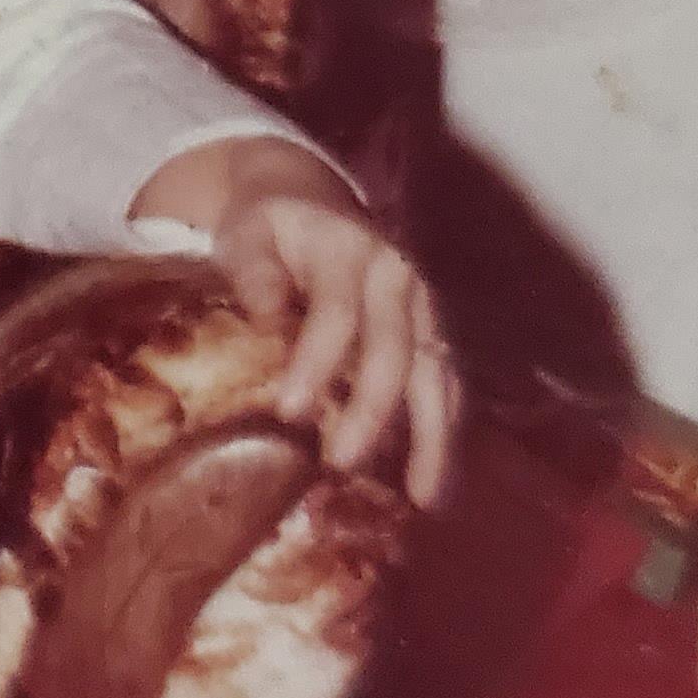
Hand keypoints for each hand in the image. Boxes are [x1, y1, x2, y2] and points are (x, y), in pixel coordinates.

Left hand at [128, 140, 455, 507]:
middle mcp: (399, 279)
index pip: (337, 312)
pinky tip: (432, 483)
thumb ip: (255, 271)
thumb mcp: (248, 234)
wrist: (307, 198)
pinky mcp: (433, 333)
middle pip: (396, 350)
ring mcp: (424, 307)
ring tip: (424, 498)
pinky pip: (448, 386)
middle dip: (374, 410)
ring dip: (434, 437)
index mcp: (350, 252)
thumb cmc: (269, 227)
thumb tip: (264, 314)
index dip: (317, 361)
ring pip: (440, 374)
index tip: (290, 411)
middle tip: (345, 463)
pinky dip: (444, 433)